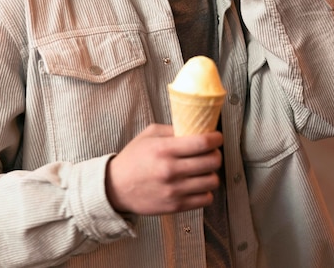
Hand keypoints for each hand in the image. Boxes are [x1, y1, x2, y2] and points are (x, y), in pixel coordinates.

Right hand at [105, 123, 222, 214]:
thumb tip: (195, 128)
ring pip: (212, 181)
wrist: (116, 187)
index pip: (202, 143)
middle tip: (212, 152)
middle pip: (211, 162)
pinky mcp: (176, 206)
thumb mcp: (148, 134)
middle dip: (216, 154)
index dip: (216, 138)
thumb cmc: (133, 158)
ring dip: (212, 173)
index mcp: (164, 149)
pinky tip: (198, 184)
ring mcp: (175, 190)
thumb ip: (172, 130)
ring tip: (204, 170)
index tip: (217, 137)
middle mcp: (171, 170)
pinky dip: (206, 191)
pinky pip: (205, 199)